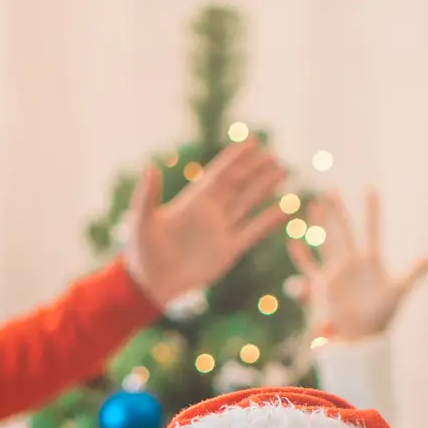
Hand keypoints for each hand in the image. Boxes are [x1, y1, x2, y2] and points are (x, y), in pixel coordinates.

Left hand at [122, 141, 288, 304]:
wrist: (151, 285)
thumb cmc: (142, 252)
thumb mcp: (142, 220)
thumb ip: (148, 194)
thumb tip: (150, 166)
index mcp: (192, 201)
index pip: (219, 174)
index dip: (235, 158)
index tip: (252, 142)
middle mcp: (210, 212)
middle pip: (238, 184)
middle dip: (255, 169)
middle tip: (274, 153)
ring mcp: (221, 230)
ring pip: (249, 203)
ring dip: (265, 187)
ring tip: (282, 171)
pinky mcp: (229, 251)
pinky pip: (254, 231)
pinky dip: (269, 220)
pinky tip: (285, 208)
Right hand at [287, 189, 427, 341]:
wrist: (362, 335)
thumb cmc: (383, 315)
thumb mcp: (401, 289)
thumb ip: (417, 270)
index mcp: (371, 260)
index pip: (372, 229)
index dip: (372, 211)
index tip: (371, 191)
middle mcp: (352, 262)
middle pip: (343, 230)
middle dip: (337, 211)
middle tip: (330, 189)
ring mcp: (336, 272)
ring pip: (325, 242)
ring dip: (318, 225)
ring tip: (312, 206)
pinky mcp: (323, 285)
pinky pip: (309, 268)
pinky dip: (301, 257)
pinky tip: (293, 243)